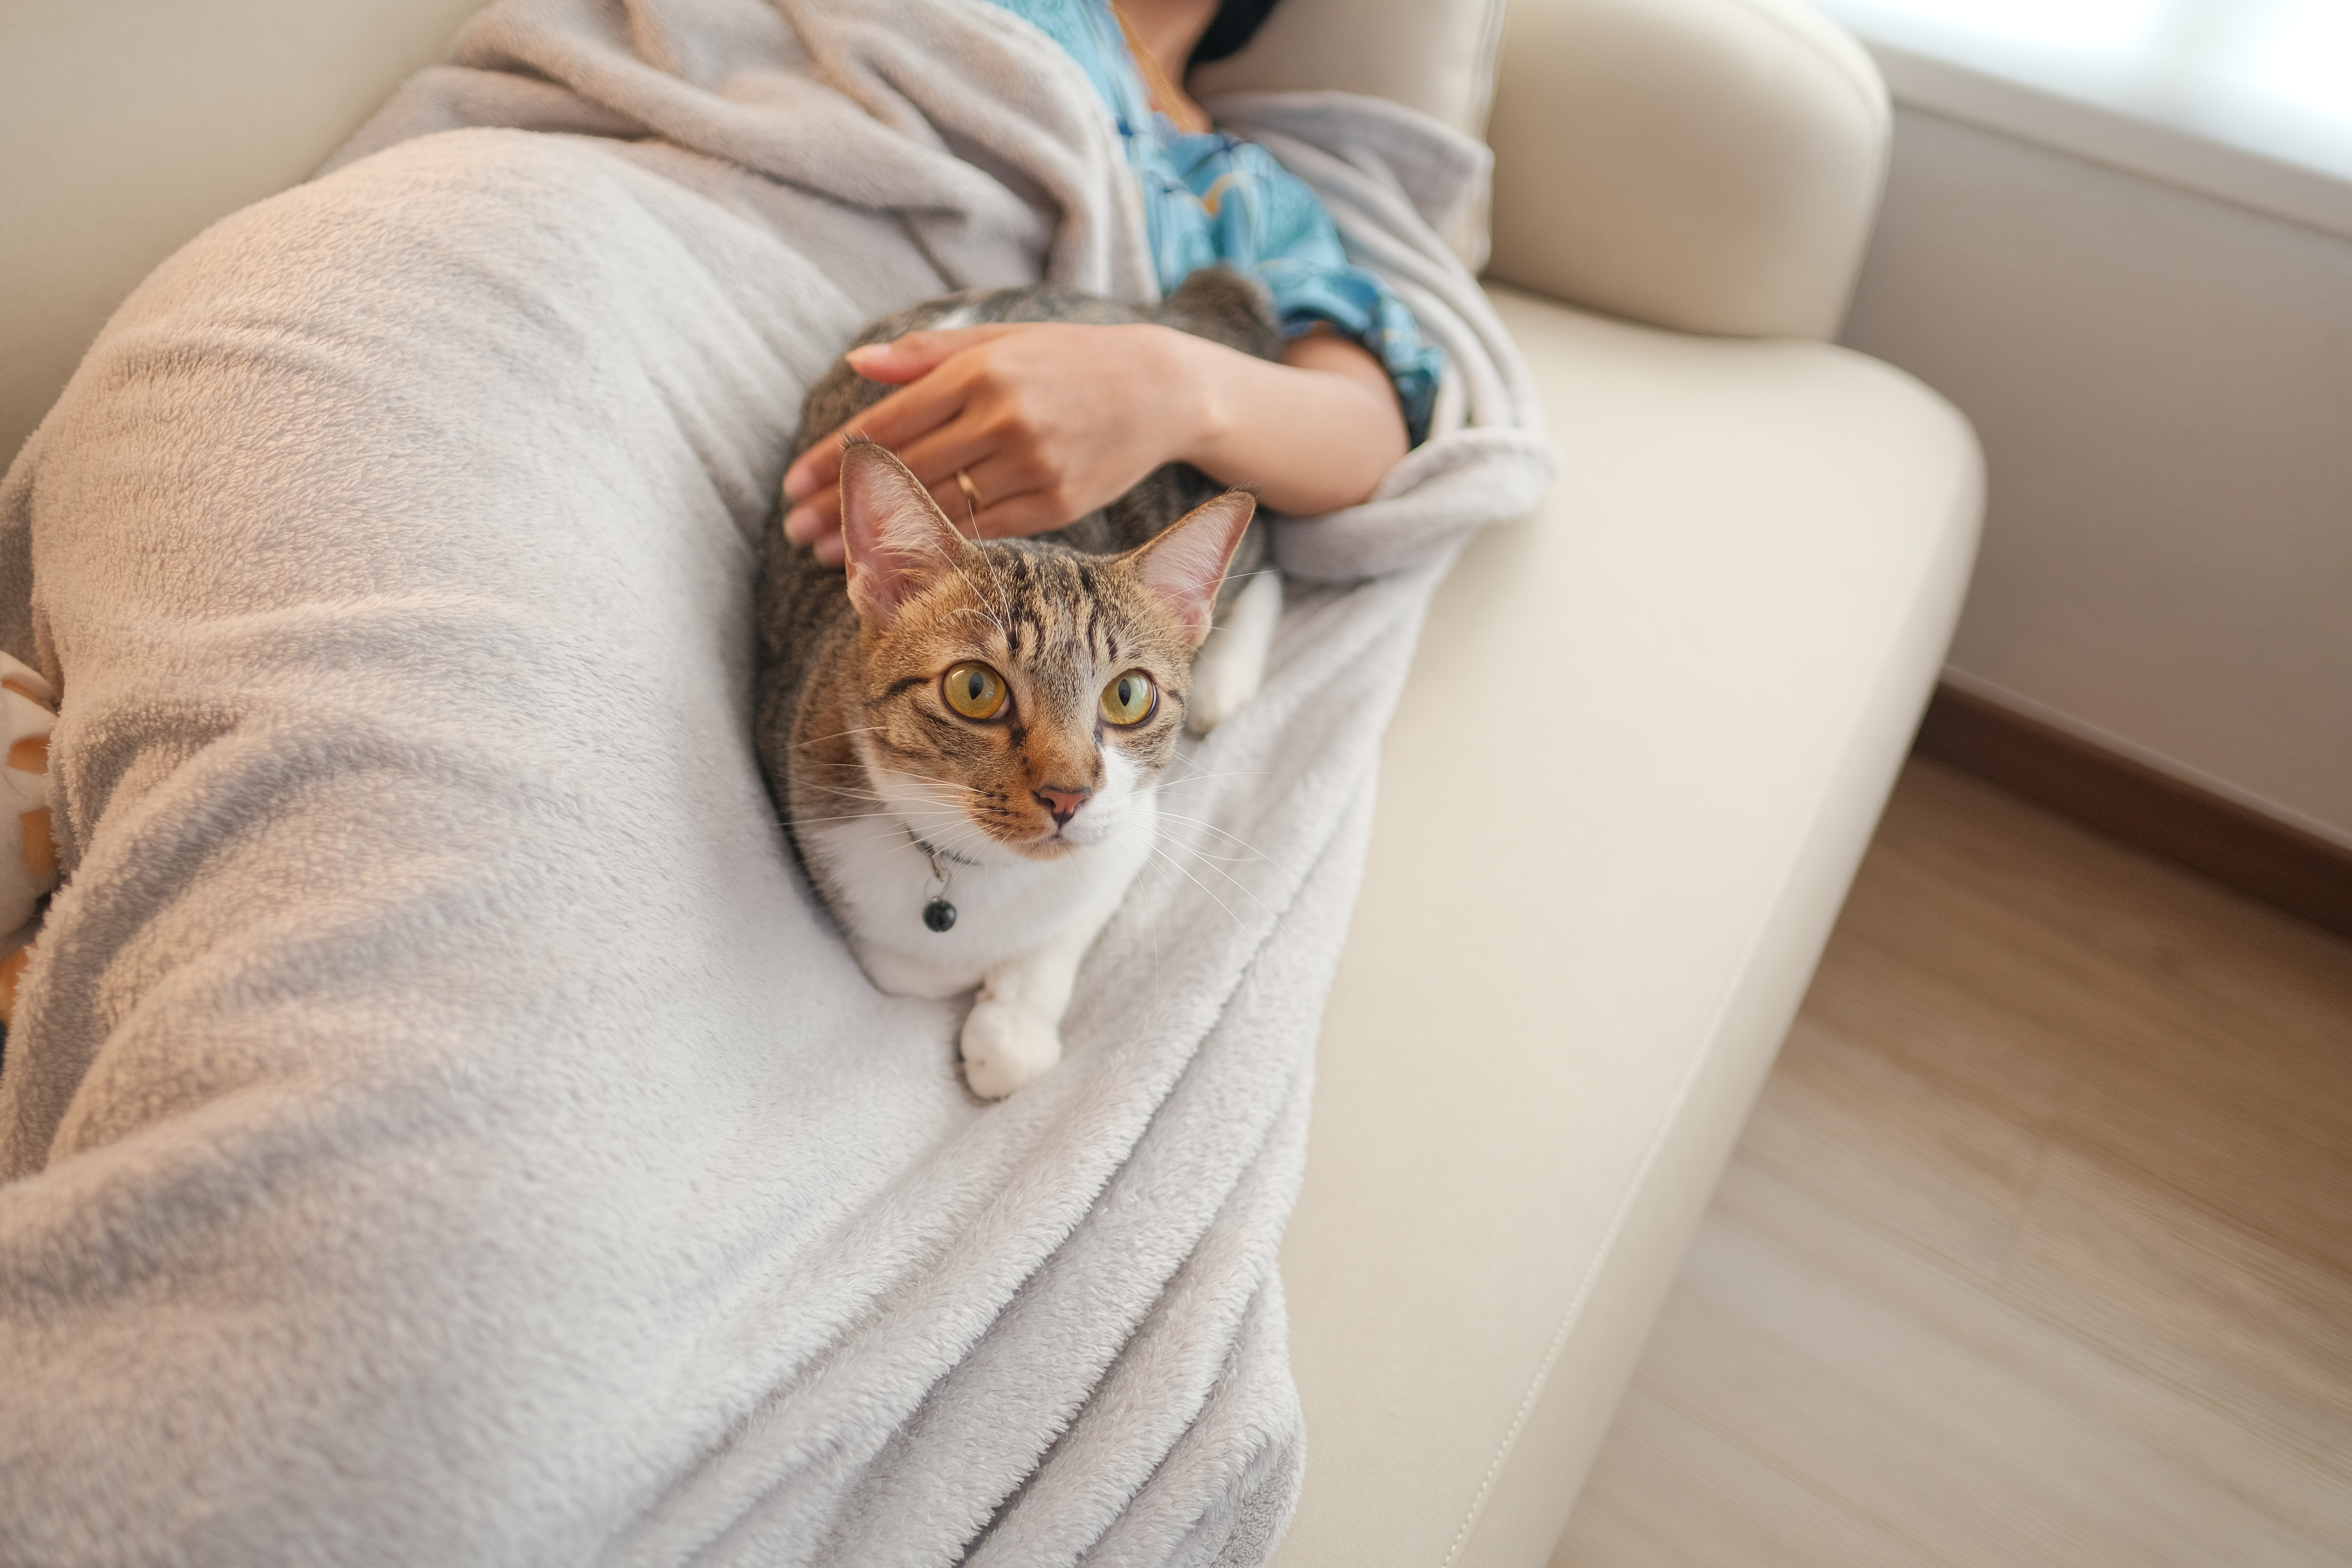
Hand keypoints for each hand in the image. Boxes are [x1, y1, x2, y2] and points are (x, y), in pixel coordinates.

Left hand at [781, 323, 1211, 565]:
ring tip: (832, 556)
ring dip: (880, 535)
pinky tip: (903, 561)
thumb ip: (931, 353)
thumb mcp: (1003, 341)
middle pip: (904, 469)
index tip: (793, 483)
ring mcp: (1032, 464)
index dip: (835, 456)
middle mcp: (1003, 417)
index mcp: (983, 371)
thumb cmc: (1071, 360)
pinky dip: (940, 547)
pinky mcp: (1057, 503)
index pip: (890, 420)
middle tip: (794, 530)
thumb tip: (859, 364)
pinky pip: (986, 530)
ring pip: (940, 506)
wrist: (1162, 390)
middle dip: (842, 504)